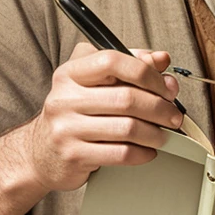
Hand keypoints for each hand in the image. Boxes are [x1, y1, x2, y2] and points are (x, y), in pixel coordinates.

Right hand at [27, 42, 182, 191]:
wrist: (40, 153)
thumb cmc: (74, 115)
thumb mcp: (93, 83)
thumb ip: (128, 67)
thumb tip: (161, 59)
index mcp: (70, 73)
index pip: (112, 61)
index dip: (146, 73)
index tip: (165, 87)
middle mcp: (64, 98)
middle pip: (126, 98)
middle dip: (160, 108)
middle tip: (174, 116)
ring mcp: (66, 128)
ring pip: (127, 128)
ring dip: (155, 133)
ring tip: (163, 135)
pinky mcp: (74, 155)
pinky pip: (121, 154)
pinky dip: (143, 153)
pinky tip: (148, 151)